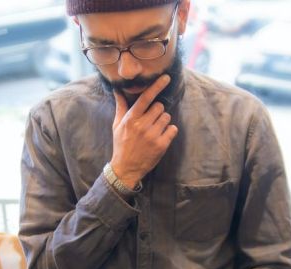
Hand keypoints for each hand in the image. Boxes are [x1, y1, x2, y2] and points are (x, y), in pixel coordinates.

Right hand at [110, 74, 178, 188]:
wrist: (126, 168)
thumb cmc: (121, 144)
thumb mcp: (117, 125)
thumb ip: (121, 106)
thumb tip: (117, 90)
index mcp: (131, 119)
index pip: (145, 98)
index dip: (157, 86)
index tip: (166, 78)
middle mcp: (142, 126)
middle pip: (159, 107)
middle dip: (157, 111)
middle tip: (151, 120)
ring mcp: (152, 136)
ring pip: (167, 117)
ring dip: (163, 121)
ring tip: (154, 130)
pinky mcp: (161, 145)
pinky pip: (173, 129)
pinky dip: (169, 131)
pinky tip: (161, 136)